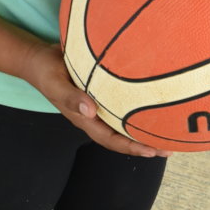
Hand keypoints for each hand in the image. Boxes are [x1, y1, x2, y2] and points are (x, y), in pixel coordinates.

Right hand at [23, 42, 170, 157]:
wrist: (38, 58)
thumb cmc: (46, 71)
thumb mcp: (55, 83)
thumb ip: (70, 97)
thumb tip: (90, 112)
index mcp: (83, 119)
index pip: (110, 139)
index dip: (131, 147)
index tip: (152, 151)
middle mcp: (93, 116)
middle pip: (122, 136)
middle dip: (144, 143)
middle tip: (171, 148)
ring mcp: (97, 105)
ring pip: (124, 122)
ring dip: (144, 128)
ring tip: (168, 131)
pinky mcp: (101, 91)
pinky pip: (121, 104)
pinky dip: (136, 108)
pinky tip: (151, 104)